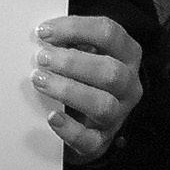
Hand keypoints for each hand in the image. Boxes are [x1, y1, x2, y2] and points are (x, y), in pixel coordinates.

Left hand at [32, 15, 143, 163]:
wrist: (91, 118)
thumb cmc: (87, 76)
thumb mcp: (87, 52)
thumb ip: (72, 42)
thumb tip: (45, 36)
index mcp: (127, 55)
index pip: (109, 34)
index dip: (75, 29)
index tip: (45, 31)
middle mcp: (129, 84)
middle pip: (110, 71)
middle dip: (72, 62)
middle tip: (42, 58)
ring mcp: (119, 114)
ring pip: (102, 105)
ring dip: (68, 90)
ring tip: (40, 80)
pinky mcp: (102, 140)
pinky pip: (90, 139)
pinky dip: (69, 129)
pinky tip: (52, 116)